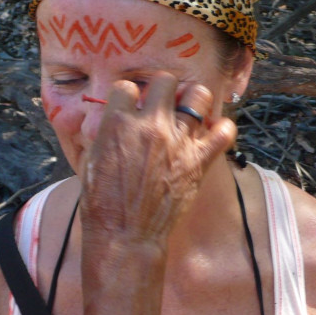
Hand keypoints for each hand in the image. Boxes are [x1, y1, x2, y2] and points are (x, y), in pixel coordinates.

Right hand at [79, 72, 235, 251]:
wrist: (124, 234)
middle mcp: (150, 125)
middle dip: (163, 89)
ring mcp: (178, 141)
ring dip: (193, 100)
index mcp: (118, 122)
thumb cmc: (102, 202)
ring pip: (199, 95)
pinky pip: (224, 132)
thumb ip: (107, 131)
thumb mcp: (91, 158)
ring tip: (188, 112)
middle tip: (162, 104)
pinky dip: (222, 129)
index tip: (132, 107)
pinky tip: (213, 132)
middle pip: (165, 80)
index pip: (128, 87)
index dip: (129, 96)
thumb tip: (118, 118)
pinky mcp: (199, 161)